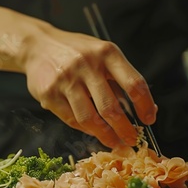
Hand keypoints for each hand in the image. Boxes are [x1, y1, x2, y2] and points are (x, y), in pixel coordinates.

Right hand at [22, 23, 156, 147]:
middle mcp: (87, 64)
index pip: (134, 83)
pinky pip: (71, 119)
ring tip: (114, 142)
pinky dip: (85, 129)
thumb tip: (148, 109)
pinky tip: (92, 131)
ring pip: (89, 119)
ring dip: (105, 136)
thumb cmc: (77, 52)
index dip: (144, 105)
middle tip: (131, 140)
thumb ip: (122, 79)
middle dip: (124, 130)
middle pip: (111, 107)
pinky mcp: (49, 93)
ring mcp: (66, 79)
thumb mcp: (103, 55)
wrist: (38, 45)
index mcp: (107, 53)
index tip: (149, 119)